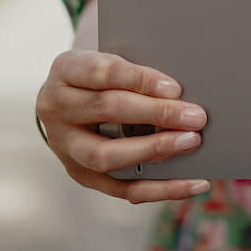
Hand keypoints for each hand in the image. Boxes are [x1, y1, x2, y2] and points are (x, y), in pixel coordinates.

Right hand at [35, 50, 211, 202]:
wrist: (68, 103)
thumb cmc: (100, 79)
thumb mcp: (110, 62)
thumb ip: (137, 72)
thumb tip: (180, 93)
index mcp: (65, 71)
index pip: (102, 72)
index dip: (141, 79)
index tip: (175, 88)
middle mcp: (57, 109)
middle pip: (106, 109)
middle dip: (155, 113)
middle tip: (194, 116)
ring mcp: (65, 146)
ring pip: (106, 155)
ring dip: (154, 150)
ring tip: (190, 143)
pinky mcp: (82, 175)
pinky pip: (121, 189)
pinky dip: (160, 189)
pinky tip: (192, 183)